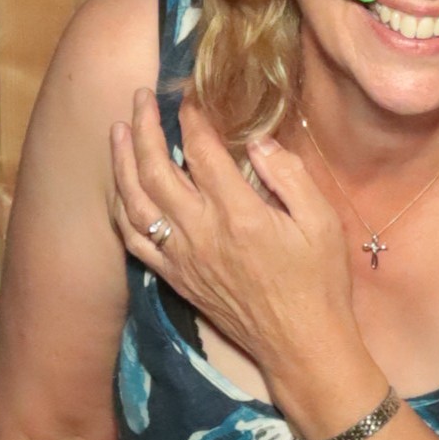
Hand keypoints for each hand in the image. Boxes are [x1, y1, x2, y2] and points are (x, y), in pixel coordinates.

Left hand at [109, 91, 376, 432]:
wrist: (301, 344)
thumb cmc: (319, 281)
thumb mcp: (321, 222)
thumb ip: (289, 175)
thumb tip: (257, 142)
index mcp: (240, 215)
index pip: (203, 152)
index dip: (193, 118)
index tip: (190, 95)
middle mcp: (201, 234)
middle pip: (156, 170)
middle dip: (144, 128)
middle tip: (141, 98)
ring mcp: (182, 258)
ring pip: (134, 202)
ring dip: (121, 162)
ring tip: (117, 130)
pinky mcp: (175, 278)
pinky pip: (134, 240)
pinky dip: (120, 209)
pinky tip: (120, 188)